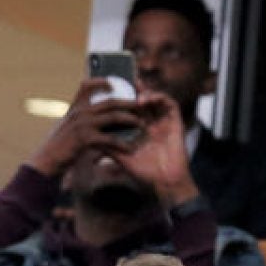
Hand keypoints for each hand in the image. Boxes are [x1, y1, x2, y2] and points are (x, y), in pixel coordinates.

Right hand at [29, 80, 142, 177]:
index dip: (102, 80)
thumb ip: (82, 117)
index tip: (114, 81)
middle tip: (143, 104)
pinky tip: (131, 148)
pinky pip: (111, 139)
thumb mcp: (68, 125)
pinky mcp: (85, 139)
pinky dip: (123, 144)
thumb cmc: (60, 145)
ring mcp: (82, 124)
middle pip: (110, 101)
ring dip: (131, 120)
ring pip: (114, 116)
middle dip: (129, 102)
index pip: (86, 85)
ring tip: (142, 124)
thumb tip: (101, 112)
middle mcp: (79, 112)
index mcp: (75, 107)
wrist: (46, 162)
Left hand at [117, 92, 198, 207]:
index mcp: (141, 131)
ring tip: (136, 95)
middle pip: (145, 102)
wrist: (164, 183)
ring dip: (147, 93)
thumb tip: (89, 139)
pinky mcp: (176, 123)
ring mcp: (165, 123)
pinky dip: (160, 98)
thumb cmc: (145, 174)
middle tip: (126, 83)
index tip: (112, 93)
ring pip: (158, 100)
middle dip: (136, 91)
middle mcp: (153, 125)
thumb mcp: (122, 158)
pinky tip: (147, 100)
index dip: (124, 101)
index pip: (132, 111)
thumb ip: (109, 147)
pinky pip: (171, 105)